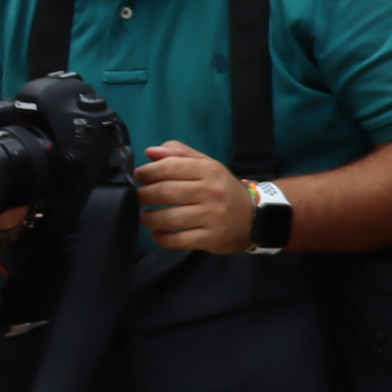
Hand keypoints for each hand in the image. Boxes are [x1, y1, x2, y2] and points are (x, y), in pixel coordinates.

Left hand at [134, 138, 251, 252]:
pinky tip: (156, 234)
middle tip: (137, 198)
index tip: (138, 177)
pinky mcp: (211, 238)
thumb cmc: (223, 189)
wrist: (255, 216)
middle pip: (165, 192)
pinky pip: (179, 240)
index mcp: (208, 170)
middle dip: (143, 195)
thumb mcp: (207, 165)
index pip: (169, 167)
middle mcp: (210, 192)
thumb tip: (150, 152)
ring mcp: (212, 217)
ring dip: (148, 218)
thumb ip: (179, 154)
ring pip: (169, 218)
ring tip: (143, 216)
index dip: (147, 172)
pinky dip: (162, 238)